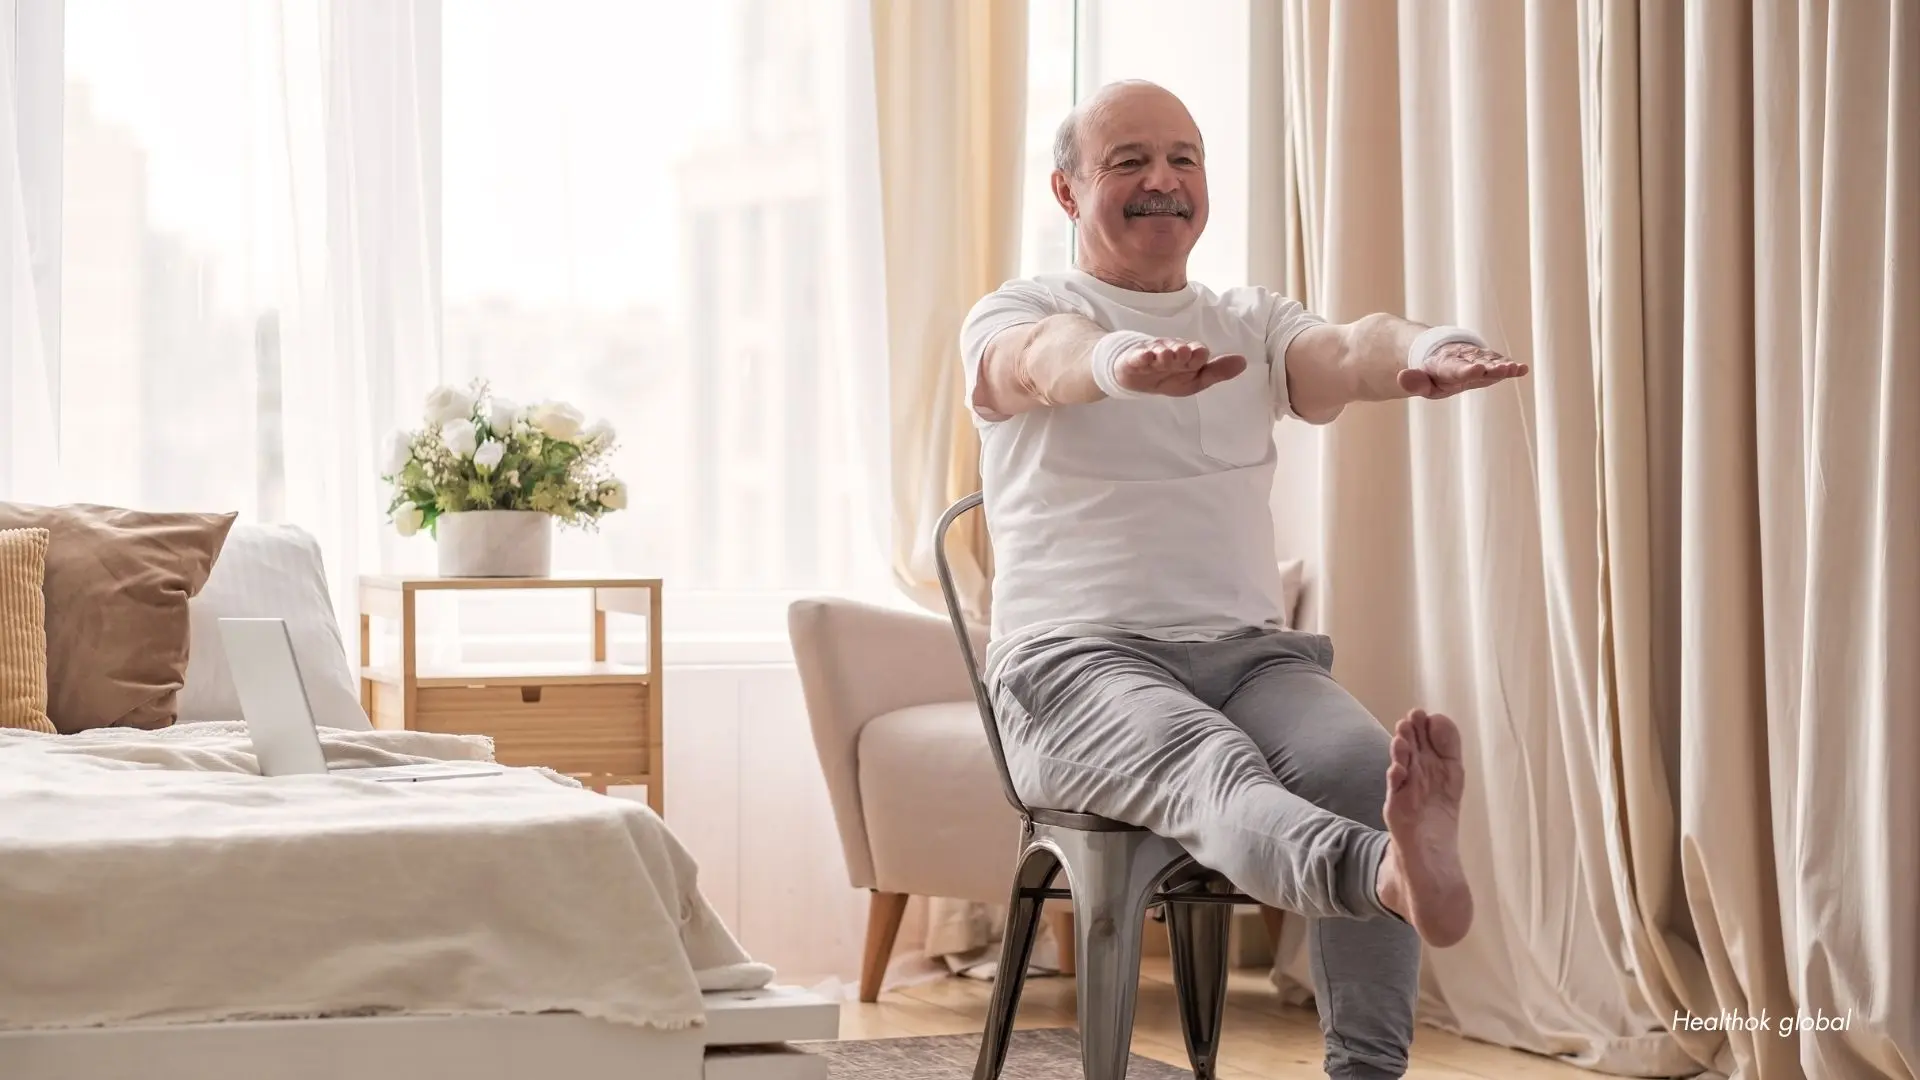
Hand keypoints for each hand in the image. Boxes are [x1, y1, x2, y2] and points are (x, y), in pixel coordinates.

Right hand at [1114, 338, 1247, 396]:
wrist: (1137, 376)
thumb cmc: (1170, 376)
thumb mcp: (1195, 379)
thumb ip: (1217, 372)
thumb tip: (1244, 362)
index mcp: (1189, 355)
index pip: (1197, 352)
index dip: (1198, 354)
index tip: (1199, 356)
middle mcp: (1172, 351)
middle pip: (1179, 349)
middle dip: (1181, 352)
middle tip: (1182, 355)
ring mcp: (1153, 354)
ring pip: (1160, 351)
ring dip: (1164, 353)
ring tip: (1165, 357)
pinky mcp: (1135, 358)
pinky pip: (1139, 356)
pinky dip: (1142, 356)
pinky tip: (1146, 357)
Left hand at [1398, 342, 1528, 398]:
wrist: (1445, 354)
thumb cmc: (1435, 374)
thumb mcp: (1423, 382)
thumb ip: (1414, 382)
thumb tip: (1400, 377)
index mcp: (1446, 365)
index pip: (1455, 369)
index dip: (1466, 370)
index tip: (1476, 369)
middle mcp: (1464, 360)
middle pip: (1478, 363)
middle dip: (1490, 367)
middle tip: (1502, 369)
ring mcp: (1479, 359)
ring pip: (1491, 362)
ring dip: (1503, 366)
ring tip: (1515, 368)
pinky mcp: (1490, 361)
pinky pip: (1500, 362)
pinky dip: (1510, 366)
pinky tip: (1522, 369)